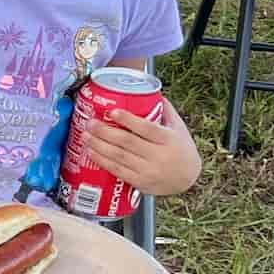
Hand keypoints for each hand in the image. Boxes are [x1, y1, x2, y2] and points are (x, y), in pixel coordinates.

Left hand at [78, 99, 201, 197]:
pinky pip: (117, 170)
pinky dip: (102, 161)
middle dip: (105, 132)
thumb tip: (150, 91)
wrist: (188, 179)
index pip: (146, 128)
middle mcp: (159, 156)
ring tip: (85, 136)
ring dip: (99, 146)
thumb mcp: (179, 129)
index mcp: (169, 139)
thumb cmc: (181, 149)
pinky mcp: (140, 182)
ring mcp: (149, 171)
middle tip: (90, 123)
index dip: (128, 120)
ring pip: (119, 156)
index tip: (112, 111)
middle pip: (127, 142)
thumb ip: (165, 111)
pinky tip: (91, 152)